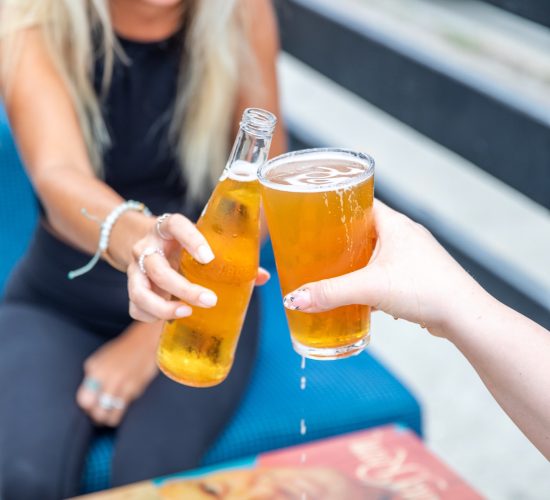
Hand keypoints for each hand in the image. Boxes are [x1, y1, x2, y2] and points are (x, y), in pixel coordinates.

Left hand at [76, 321, 159, 426]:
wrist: (145, 342)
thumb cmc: (121, 350)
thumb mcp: (99, 359)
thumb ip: (91, 377)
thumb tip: (87, 396)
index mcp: (97, 371)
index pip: (84, 401)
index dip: (86, 406)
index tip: (88, 406)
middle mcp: (110, 380)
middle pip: (98, 413)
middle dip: (97, 416)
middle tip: (98, 412)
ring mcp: (124, 386)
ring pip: (112, 417)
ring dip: (109, 418)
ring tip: (109, 414)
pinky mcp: (137, 390)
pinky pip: (125, 408)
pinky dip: (122, 409)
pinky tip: (122, 401)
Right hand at [127, 213, 218, 321]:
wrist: (148, 241)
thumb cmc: (182, 242)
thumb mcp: (200, 239)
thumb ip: (228, 255)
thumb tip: (262, 277)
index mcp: (167, 227)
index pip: (176, 226)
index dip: (192, 240)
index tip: (209, 258)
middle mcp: (147, 247)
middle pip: (158, 269)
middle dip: (184, 289)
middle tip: (210, 300)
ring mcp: (136, 269)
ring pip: (140, 292)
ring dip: (164, 308)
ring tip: (187, 313)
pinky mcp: (132, 287)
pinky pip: (136, 307)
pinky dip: (152, 317)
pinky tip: (173, 319)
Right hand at [283, 200, 485, 336]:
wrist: (464, 315)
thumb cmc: (427, 289)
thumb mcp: (370, 288)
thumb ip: (331, 292)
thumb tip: (296, 299)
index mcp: (394, 223)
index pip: (359, 201)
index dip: (335, 206)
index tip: (314, 215)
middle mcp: (404, 234)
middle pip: (363, 228)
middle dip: (341, 239)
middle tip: (317, 247)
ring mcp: (412, 254)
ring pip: (375, 251)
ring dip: (356, 261)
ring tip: (334, 271)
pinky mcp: (417, 274)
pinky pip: (386, 270)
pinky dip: (371, 279)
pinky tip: (361, 294)